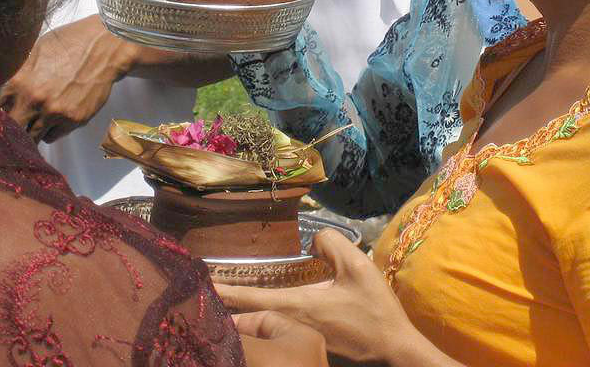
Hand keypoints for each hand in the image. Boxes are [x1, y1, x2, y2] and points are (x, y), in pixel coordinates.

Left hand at [0, 15, 136, 142]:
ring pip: (32, 138)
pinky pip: (53, 136)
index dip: (4, 111)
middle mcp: (34, 101)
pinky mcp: (75, 120)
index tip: (10, 112)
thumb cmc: (72, 44)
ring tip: (39, 121)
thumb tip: (5, 94)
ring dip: (32, 132)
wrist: (105, 47)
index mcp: (19, 83)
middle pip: (12, 130)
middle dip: (14, 128)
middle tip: (20, 124)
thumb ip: (18, 75)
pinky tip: (56, 118)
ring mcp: (55, 113)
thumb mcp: (36, 52)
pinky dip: (51, 131)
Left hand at [217, 229, 447, 366]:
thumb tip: (313, 240)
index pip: (248, 296)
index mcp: (296, 306)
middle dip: (222, 309)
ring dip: (239, 320)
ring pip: (256, 331)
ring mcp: (297, 342)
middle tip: (202, 297)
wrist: (392, 349)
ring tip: (224, 308)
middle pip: (244, 320)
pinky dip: (258, 329)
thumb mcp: (358, 267)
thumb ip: (332, 245)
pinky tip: (258, 321)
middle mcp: (289, 327)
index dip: (221, 289)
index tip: (198, 280)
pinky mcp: (307, 349)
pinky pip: (273, 338)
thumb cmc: (374, 310)